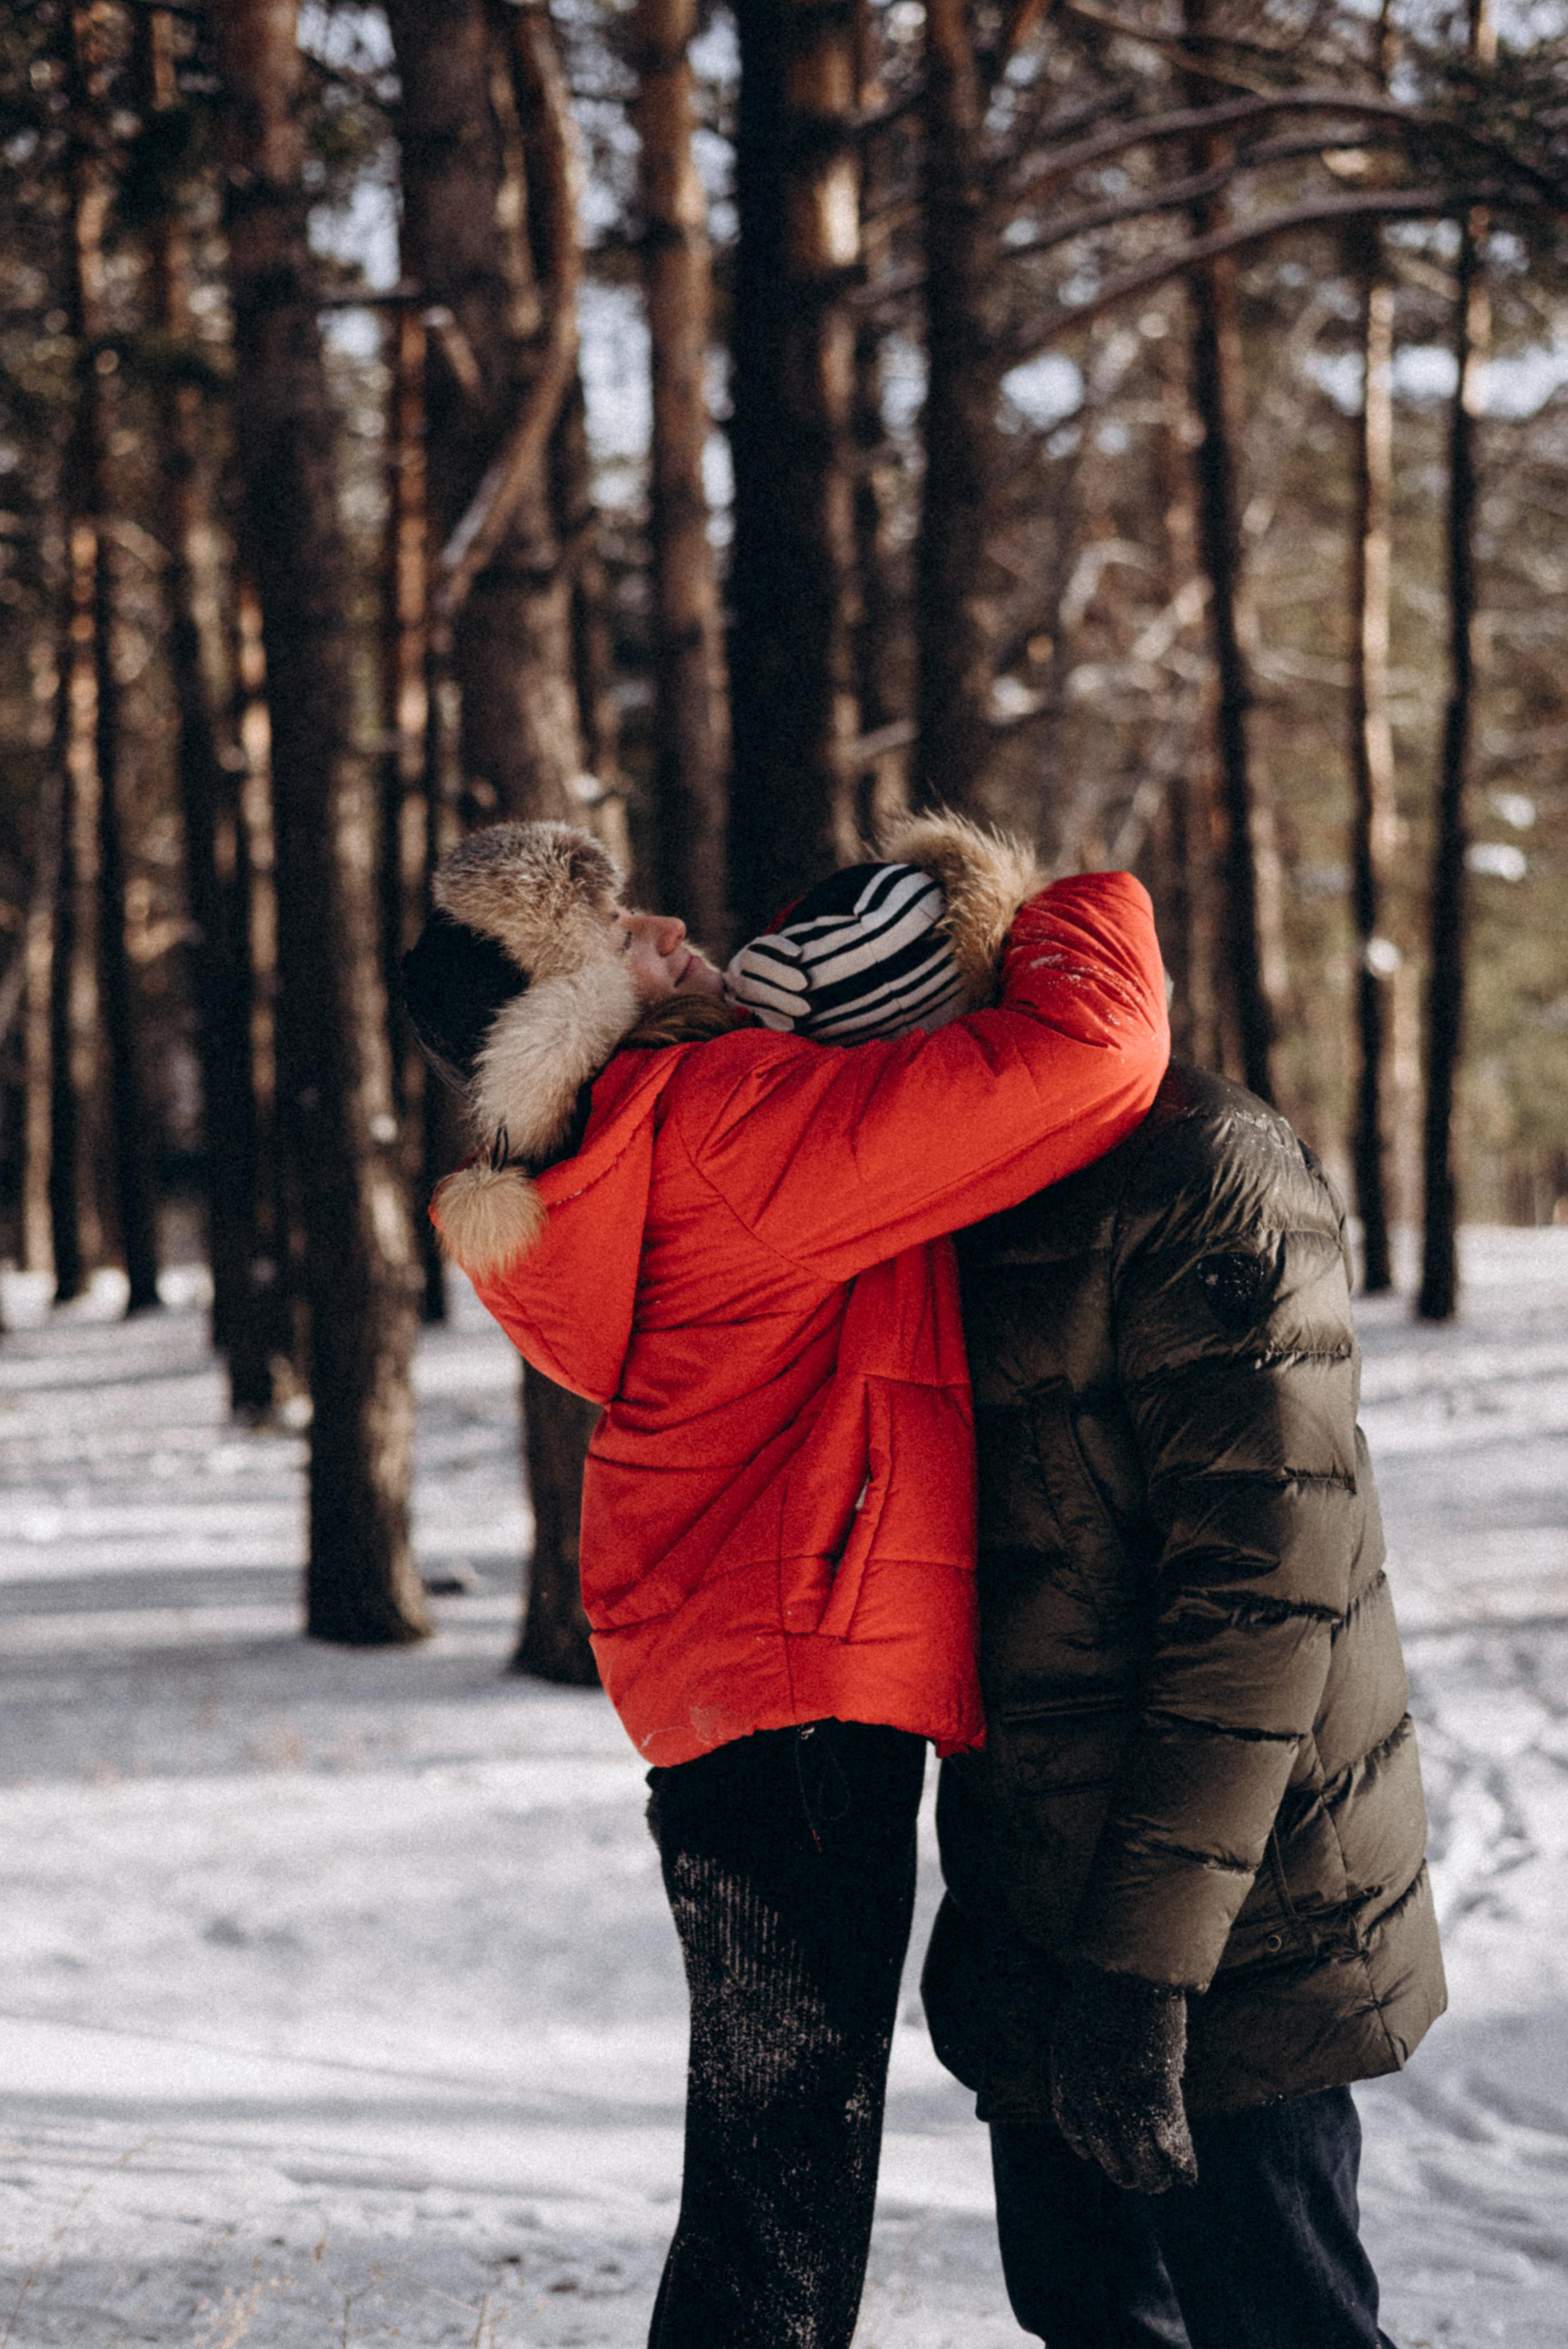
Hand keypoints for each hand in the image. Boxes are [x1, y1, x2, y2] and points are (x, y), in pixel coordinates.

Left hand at [1050, 1964, 1197, 2194]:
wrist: (1125, 1969)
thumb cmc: (1104, 1986)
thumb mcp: (1078, 2024)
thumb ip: (1088, 2059)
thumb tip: (1112, 2082)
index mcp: (1067, 2076)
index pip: (1073, 2127)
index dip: (1086, 2147)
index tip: (1095, 2156)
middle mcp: (1091, 2096)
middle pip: (1106, 2152)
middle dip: (1125, 2171)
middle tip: (1140, 2181)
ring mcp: (1123, 2098)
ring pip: (1139, 2157)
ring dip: (1153, 2177)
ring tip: (1164, 2184)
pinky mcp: (1157, 2093)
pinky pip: (1170, 2142)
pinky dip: (1181, 2163)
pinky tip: (1188, 2176)